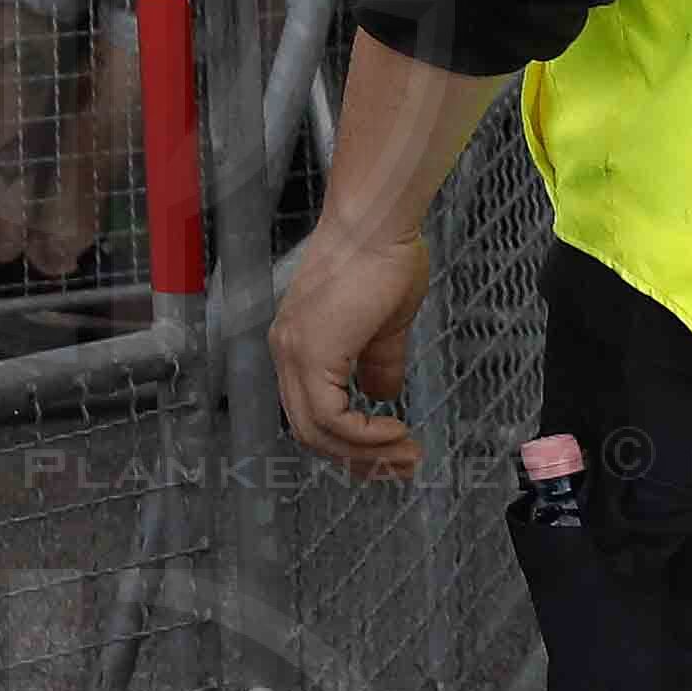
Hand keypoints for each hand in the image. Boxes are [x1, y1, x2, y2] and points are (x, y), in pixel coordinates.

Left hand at [271, 219, 428, 480]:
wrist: (378, 225)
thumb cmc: (384, 260)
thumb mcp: (385, 327)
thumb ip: (379, 364)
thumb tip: (383, 396)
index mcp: (298, 345)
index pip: (311, 412)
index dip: (349, 442)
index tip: (391, 449)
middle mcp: (286, 352)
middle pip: (309, 431)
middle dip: (359, 457)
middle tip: (402, 465)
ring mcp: (294, 352)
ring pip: (316, 431)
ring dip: (365, 452)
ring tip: (406, 453)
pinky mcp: (312, 352)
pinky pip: (331, 417)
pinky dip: (364, 435)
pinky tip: (395, 429)